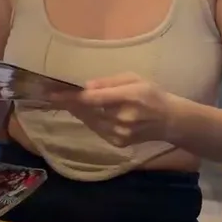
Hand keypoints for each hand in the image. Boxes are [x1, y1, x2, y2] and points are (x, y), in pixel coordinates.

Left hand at [49, 73, 175, 147]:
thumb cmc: (152, 94)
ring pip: (90, 121)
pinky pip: (97, 129)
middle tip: (52, 95)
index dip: (70, 97)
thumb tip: (86, 86)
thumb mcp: (135, 79)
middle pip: (87, 111)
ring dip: (77, 111)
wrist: (170, 121)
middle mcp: (123, 118)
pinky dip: (89, 120)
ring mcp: (120, 133)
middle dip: (69, 103)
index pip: (93, 98)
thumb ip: (110, 82)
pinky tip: (86, 112)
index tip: (52, 94)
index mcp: (129, 97)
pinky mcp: (118, 143)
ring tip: (66, 101)